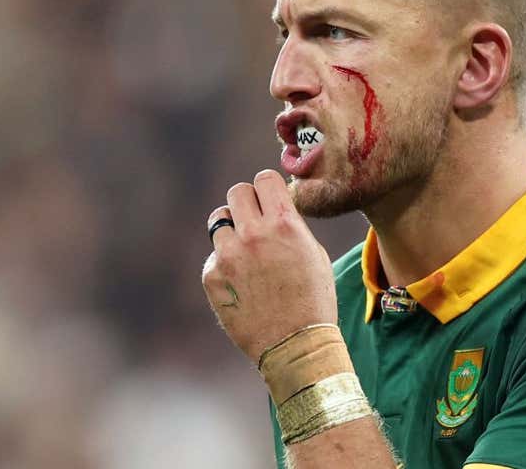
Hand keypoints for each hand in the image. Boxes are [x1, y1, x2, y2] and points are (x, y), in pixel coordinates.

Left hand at [203, 169, 337, 361]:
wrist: (295, 345)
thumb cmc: (313, 299)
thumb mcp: (313, 253)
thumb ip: (290, 225)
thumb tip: (272, 206)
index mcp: (284, 223)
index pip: (263, 178)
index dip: (266, 189)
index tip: (268, 200)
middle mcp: (253, 233)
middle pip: (236, 192)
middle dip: (246, 203)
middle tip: (253, 220)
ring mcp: (228, 255)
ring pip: (218, 220)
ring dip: (231, 230)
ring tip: (245, 252)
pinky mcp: (212, 276)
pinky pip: (214, 255)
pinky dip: (225, 263)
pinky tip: (242, 283)